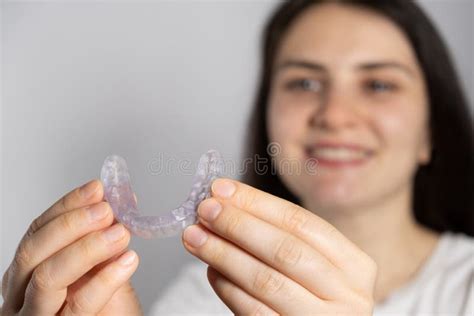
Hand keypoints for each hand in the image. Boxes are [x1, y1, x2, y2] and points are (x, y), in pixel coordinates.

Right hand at [1, 179, 141, 314]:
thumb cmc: (107, 309)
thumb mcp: (103, 268)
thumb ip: (105, 236)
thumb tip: (120, 199)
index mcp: (27, 273)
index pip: (37, 231)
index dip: (67, 206)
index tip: (97, 189)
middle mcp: (21, 295)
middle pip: (33, 251)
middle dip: (72, 224)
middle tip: (106, 210)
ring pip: (47, 277)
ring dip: (87, 248)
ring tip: (121, 233)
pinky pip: (79, 305)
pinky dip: (105, 280)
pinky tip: (127, 261)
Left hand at [182, 178, 376, 314]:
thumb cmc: (313, 298)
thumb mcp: (313, 266)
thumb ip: (279, 237)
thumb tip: (226, 202)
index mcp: (355, 266)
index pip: (301, 222)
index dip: (257, 202)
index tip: (221, 189)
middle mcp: (348, 296)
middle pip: (285, 249)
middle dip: (238, 224)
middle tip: (205, 210)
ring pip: (265, 280)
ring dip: (223, 253)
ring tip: (195, 237)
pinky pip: (253, 311)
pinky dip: (227, 287)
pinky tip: (211, 270)